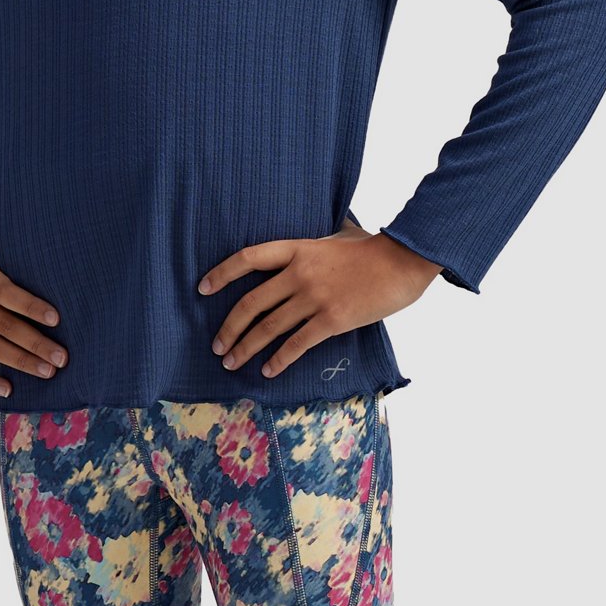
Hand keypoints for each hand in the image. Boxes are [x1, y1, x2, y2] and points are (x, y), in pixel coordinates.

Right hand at [0, 219, 66, 400]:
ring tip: (47, 373)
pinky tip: (7, 389)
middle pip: (3, 325)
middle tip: (62, 359)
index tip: (56, 319)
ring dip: (19, 362)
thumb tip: (44, 227)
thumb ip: (7, 233)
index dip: (30, 306)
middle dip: (35, 344)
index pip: (5, 292)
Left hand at [198, 219, 442, 379]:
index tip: (202, 288)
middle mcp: (299, 273)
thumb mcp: (338, 235)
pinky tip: (267, 370)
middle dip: (229, 327)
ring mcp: (314, 297)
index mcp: (297, 248)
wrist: (402, 262)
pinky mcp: (332, 320)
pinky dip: (279, 359)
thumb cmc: (373, 248)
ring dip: (246, 347)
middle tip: (217, 345)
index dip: (222, 273)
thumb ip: (319, 240)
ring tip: (231, 363)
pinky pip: (297, 344)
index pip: (248, 258)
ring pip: (269, 327)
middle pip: (251, 302)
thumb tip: (321, 236)